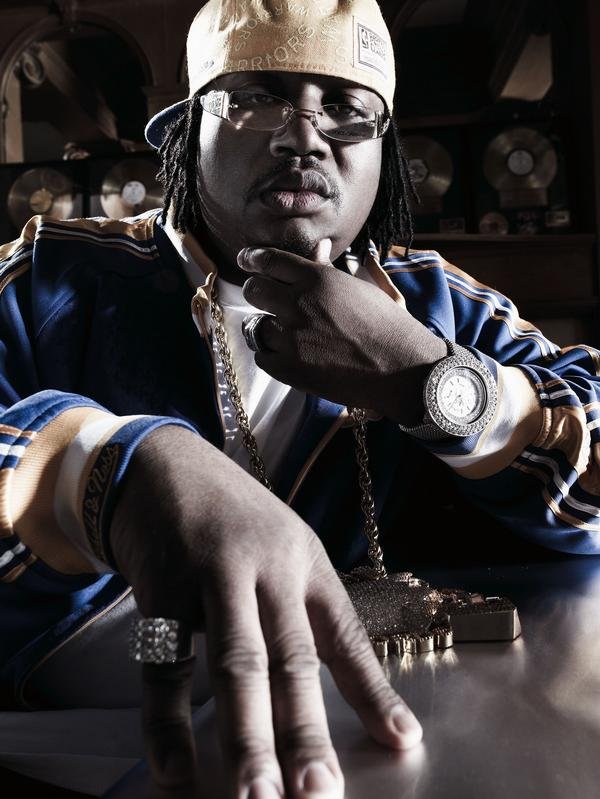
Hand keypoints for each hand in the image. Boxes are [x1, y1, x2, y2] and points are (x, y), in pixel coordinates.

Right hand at [110, 426, 422, 796]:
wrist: (165, 464)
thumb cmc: (231, 518)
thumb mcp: (281, 548)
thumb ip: (301, 606)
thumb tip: (328, 680)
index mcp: (306, 561)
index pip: (345, 635)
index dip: (373, 692)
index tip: (402, 744)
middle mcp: (268, 567)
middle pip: (292, 658)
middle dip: (306, 731)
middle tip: (320, 793)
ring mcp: (214, 574)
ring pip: (236, 663)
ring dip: (246, 737)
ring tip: (257, 798)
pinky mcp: (162, 584)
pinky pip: (165, 663)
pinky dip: (167, 720)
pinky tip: (175, 768)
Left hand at [238, 241, 446, 423]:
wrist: (402, 369)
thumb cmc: (389, 326)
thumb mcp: (361, 289)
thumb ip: (330, 270)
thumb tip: (319, 247)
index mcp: (318, 279)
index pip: (270, 260)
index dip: (253, 258)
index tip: (246, 259)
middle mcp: (299, 305)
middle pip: (254, 290)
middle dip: (257, 292)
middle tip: (265, 297)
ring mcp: (292, 339)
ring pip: (255, 326)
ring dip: (267, 326)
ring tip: (284, 332)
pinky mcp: (290, 369)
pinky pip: (263, 356)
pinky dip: (271, 354)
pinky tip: (288, 353)